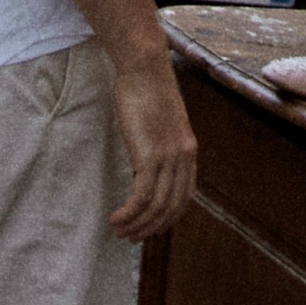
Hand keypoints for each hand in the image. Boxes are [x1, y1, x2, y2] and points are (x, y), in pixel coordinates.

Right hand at [106, 58, 199, 242]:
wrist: (144, 67)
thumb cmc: (146, 88)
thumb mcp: (159, 120)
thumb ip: (159, 142)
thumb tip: (146, 159)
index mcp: (189, 152)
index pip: (183, 198)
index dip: (166, 219)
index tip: (149, 228)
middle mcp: (184, 158)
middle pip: (171, 208)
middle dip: (150, 228)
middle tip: (130, 238)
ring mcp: (169, 158)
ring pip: (156, 207)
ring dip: (136, 225)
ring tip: (118, 231)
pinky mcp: (150, 155)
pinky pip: (142, 196)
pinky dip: (129, 213)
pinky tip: (116, 218)